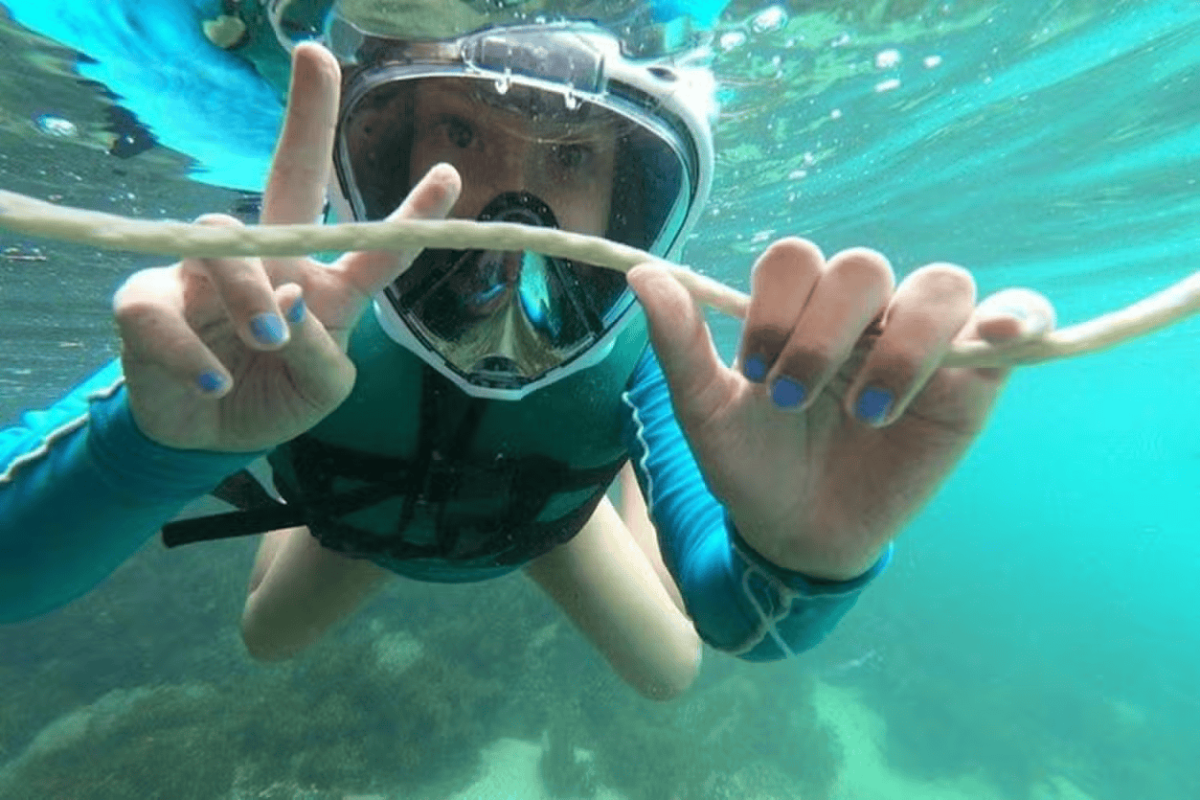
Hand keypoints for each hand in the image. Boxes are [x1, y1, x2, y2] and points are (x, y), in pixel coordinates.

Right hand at [112, 43, 460, 452]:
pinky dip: (189, 351)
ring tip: (267, 342)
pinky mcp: (149, 302)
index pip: (369, 242)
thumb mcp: (320, 392)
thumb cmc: (274, 397)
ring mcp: (205, 274)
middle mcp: (270, 264)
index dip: (410, 213)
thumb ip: (323, 356)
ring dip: (251, 293)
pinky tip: (211, 380)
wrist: (207, 438)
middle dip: (307, 119)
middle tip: (318, 57)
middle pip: (289, 181)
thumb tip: (291, 305)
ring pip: (227, 246)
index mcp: (323, 286)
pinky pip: (160, 308)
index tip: (449, 173)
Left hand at [629, 238, 1054, 579]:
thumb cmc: (753, 467)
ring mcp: (921, 339)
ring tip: (868, 411)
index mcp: (798, 310)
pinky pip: (1016, 319)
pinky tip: (994, 340)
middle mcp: (862, 313)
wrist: (798, 535)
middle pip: (861, 267)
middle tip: (792, 399)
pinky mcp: (975, 377)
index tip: (754, 373)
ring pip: (937, 285)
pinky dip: (1016, 317)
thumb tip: (643, 274)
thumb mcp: (706, 414)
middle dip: (823, 333)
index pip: (796, 261)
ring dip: (901, 342)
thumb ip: (681, 345)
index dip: (775, 306)